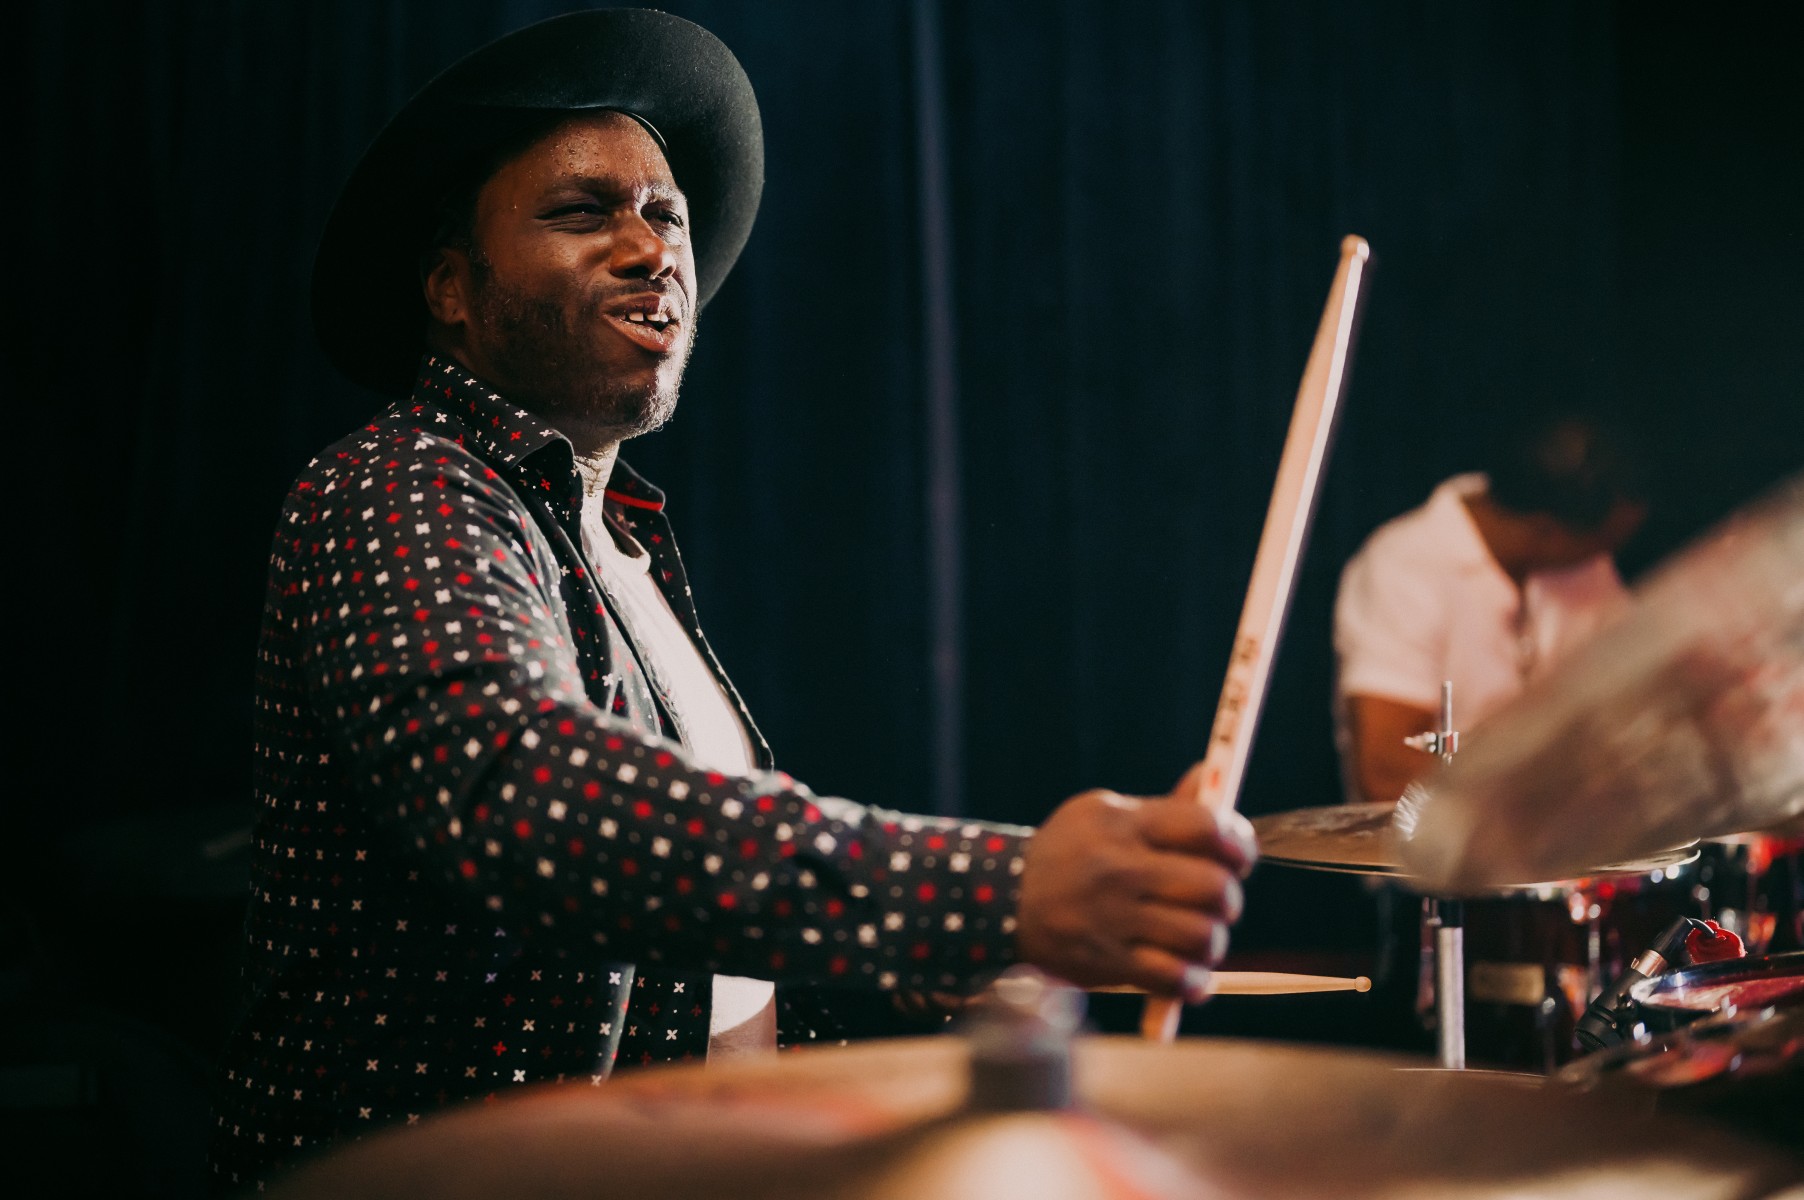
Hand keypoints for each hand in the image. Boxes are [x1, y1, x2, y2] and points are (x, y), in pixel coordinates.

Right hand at [1014, 762, 1256, 999]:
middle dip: (1228, 898)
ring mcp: (1112, 918)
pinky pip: (1173, 979)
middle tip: (1216, 903)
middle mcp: (1119, 870)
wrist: (1000, 903)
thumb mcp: (1104, 816)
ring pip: (1201, 936)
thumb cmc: (1068, 855)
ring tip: (1197, 939)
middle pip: (1212, 886)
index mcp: (1123, 825)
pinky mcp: (1105, 962)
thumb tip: (1211, 777)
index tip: (1239, 857)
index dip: (1238, 843)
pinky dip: (1192, 982)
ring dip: (1211, 942)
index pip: (1205, 826)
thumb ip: (1165, 808)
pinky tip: (1188, 974)